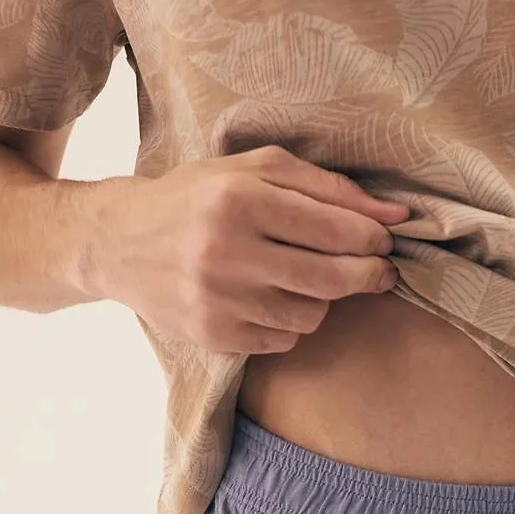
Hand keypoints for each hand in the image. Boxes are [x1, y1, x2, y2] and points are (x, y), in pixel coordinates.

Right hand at [89, 144, 409, 352]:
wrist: (118, 242)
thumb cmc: (197, 198)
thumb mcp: (253, 171)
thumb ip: (327, 187)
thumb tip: (396, 215)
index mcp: (238, 198)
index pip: (332, 228)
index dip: (372, 238)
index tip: (386, 241)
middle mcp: (225, 250)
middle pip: (329, 278)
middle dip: (368, 276)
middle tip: (381, 272)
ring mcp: (217, 300)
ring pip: (311, 315)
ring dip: (323, 300)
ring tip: (305, 278)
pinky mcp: (213, 336)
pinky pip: (284, 341)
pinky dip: (289, 323)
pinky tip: (270, 299)